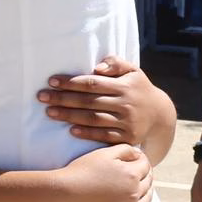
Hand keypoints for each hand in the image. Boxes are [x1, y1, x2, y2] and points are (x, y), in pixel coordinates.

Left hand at [38, 55, 166, 145]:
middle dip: (63, 99)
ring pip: (93, 119)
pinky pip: (104, 136)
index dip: (70, 82)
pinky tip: (71, 130)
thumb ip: (116, 63)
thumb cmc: (137, 89)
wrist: (160, 116)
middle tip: (41, 97)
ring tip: (49, 112)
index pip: (92, 83)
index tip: (51, 81)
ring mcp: (127, 122)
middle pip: (88, 101)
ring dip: (69, 116)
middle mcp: (126, 104)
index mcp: (124, 86)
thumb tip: (97, 67)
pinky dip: (87, 134)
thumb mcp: (133, 71)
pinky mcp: (127, 138)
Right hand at [58, 144, 152, 201]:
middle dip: (145, 176)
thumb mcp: (102, 154)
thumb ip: (124, 150)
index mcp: (131, 174)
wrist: (65, 196)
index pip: (145, 165)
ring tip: (140, 190)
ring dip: (145, 193)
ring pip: (146, 201)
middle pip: (148, 183)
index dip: (142, 161)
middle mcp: (134, 193)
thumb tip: (138, 153)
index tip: (138, 160)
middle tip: (140, 174)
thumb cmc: (81, 171)